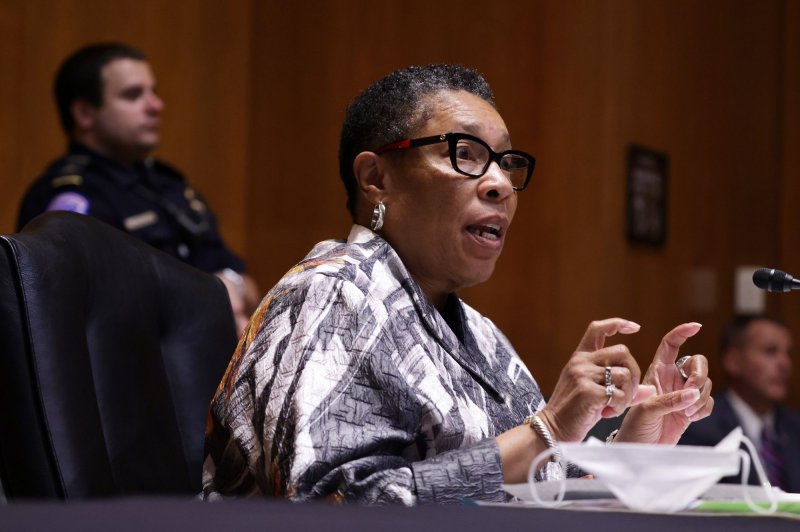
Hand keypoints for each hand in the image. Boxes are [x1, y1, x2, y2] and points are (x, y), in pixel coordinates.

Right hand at [538, 318, 644, 442]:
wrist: (552, 428)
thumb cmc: (575, 412)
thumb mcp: (595, 393)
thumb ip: (620, 386)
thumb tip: (649, 389)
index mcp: (579, 357)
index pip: (597, 328)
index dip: (618, 323)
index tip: (635, 327)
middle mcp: (580, 362)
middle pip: (623, 351)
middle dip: (634, 372)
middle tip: (627, 393)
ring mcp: (583, 375)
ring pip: (625, 374)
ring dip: (628, 395)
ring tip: (614, 407)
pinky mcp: (587, 392)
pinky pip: (619, 394)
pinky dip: (619, 407)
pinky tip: (607, 413)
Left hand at [616, 322, 713, 443]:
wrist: (639, 450)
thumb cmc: (634, 427)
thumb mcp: (647, 411)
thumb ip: (669, 400)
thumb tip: (691, 393)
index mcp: (657, 372)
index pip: (670, 345)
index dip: (681, 332)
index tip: (696, 326)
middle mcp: (671, 380)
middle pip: (697, 363)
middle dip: (700, 376)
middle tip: (691, 393)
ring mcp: (683, 394)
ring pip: (706, 383)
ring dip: (701, 397)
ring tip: (686, 412)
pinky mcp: (691, 410)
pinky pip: (708, 401)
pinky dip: (704, 408)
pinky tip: (691, 418)